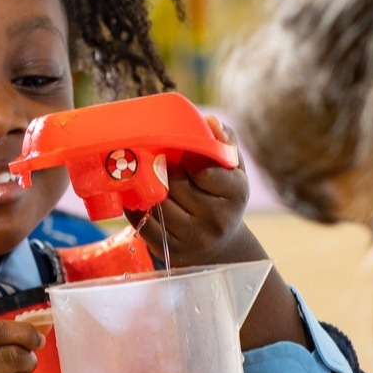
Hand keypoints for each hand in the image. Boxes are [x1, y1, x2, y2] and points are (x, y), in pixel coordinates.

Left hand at [133, 117, 262, 267]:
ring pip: (157, 202)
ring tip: (150, 178)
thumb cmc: (223, 196)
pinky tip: (139, 196)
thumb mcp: (233, 170)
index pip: (203, 171)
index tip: (185, 156)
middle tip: (160, 163)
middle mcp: (217, 219)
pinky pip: (141, 221)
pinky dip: (135, 205)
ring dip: (149, 187)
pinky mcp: (170, 250)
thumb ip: (224, 143)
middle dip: (165, 170)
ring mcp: (193, 238)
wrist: (221, 246)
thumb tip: (209, 122)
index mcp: (236, 193)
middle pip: (174, 184)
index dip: (188, 158)